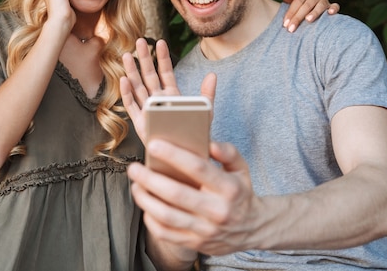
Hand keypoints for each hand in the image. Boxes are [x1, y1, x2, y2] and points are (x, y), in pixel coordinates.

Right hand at [120, 38, 215, 141]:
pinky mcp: (140, 123)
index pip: (165, 72)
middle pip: (149, 76)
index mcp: (172, 95)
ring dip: (132, 72)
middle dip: (144, 59)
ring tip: (127, 55)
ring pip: (137, 87)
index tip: (160, 42)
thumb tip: (213, 74)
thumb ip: (207, 94)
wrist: (185, 158)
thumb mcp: (205, 113)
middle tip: (139, 41)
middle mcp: (157, 100)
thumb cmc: (194, 136)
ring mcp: (147, 110)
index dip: (162, 58)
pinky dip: (127, 94)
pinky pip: (132, 106)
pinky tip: (124, 80)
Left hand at [128, 140, 263, 255]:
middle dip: (150, 179)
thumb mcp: (241, 168)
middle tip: (134, 168)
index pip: (198, 168)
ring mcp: (205, 230)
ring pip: (167, 216)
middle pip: (177, 194)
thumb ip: (228, 152)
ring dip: (145, 199)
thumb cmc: (240, 193)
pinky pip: (165, 233)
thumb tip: (209, 143)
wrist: (252, 229)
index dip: (174, 155)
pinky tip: (145, 205)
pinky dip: (150, 219)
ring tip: (135, 185)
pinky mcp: (195, 243)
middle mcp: (217, 211)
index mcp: (229, 188)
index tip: (153, 144)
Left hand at [282, 0, 339, 31]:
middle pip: (307, 4)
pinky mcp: (332, 6)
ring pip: (321, 5)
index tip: (285, 23)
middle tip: (291, 28)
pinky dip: (333, 8)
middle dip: (298, 17)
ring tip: (307, 20)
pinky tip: (330, 13)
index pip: (298, 0)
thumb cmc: (294, 6)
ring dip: (314, 13)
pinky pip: (335, 6)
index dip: (291, 12)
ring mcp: (324, 0)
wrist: (302, 13)